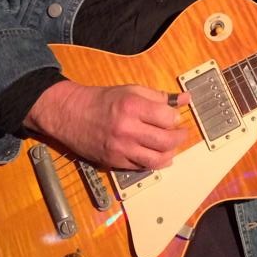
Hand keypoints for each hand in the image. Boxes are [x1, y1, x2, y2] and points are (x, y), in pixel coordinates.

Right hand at [24, 81, 190, 169]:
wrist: (71, 114)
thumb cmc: (102, 100)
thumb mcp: (131, 90)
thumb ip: (159, 96)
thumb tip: (185, 99)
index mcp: (132, 106)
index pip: (167, 117)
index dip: (176, 118)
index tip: (176, 116)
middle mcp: (127, 129)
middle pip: (166, 141)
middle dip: (179, 138)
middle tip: (181, 133)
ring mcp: (120, 148)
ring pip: (156, 159)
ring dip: (170, 154)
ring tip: (172, 147)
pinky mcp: (114, 162)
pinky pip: (141, 167)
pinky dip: (154, 163)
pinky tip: (158, 156)